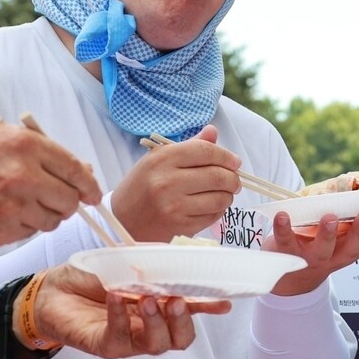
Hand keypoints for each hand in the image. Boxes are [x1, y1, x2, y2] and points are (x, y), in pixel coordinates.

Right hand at [0, 124, 102, 248]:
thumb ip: (33, 150)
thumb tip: (75, 168)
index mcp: (24, 144)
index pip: (75, 168)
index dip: (88, 183)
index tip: (92, 193)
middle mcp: (23, 174)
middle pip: (69, 199)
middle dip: (66, 203)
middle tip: (53, 202)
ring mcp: (11, 206)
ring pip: (50, 220)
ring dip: (42, 217)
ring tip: (15, 206)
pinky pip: (26, 234)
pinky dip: (19, 228)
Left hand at [33, 262, 230, 357]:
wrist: (52, 290)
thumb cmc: (91, 277)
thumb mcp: (126, 259)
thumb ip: (152, 260)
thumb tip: (178, 253)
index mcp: (159, 306)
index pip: (191, 311)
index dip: (209, 308)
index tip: (224, 301)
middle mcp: (148, 326)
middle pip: (180, 338)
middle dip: (184, 321)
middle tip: (176, 300)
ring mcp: (129, 339)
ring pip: (156, 344)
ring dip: (156, 322)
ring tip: (146, 299)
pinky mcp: (105, 346)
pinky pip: (120, 337)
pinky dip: (120, 316)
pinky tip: (115, 296)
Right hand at [111, 126, 240, 240]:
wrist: (122, 221)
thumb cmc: (141, 187)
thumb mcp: (157, 160)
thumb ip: (188, 146)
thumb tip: (213, 132)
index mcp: (161, 159)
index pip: (205, 151)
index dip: (226, 156)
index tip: (235, 161)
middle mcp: (167, 182)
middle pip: (217, 175)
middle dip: (233, 178)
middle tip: (235, 180)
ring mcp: (174, 206)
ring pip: (219, 198)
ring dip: (228, 195)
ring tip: (224, 193)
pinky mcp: (180, 227)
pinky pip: (213, 216)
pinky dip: (218, 210)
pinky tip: (211, 206)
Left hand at [263, 208, 358, 296]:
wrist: (287, 278)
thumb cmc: (318, 246)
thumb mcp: (338, 238)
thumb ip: (349, 220)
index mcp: (350, 249)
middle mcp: (335, 256)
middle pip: (352, 247)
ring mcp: (311, 257)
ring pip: (322, 249)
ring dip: (327, 233)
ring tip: (330, 217)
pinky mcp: (286, 253)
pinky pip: (285, 241)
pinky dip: (283, 228)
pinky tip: (283, 214)